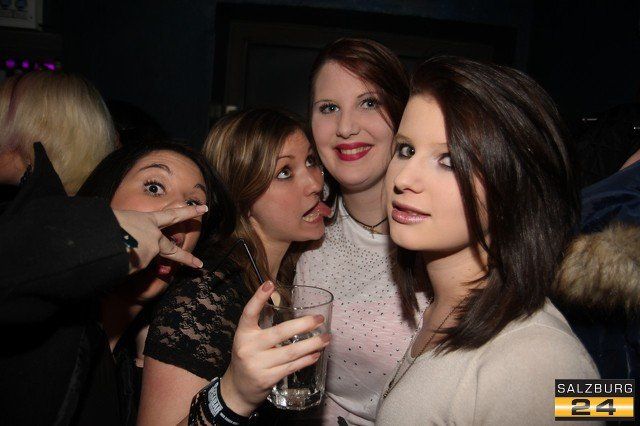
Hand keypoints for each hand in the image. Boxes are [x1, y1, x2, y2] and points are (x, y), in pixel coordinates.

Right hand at [113, 205, 206, 273]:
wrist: (100, 239)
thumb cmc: (104, 223)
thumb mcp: (114, 217)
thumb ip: (124, 224)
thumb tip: (120, 230)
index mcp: (146, 220)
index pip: (172, 215)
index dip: (188, 212)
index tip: (204, 209)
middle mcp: (152, 236)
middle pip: (172, 250)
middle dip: (186, 258)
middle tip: (199, 264)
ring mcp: (149, 251)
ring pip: (141, 259)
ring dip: (130, 259)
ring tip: (114, 252)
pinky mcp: (142, 265)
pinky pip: (130, 266)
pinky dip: (122, 265)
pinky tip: (113, 259)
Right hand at [220, 281, 330, 415]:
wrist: (239, 388)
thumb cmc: (249, 356)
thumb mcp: (249, 338)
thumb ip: (263, 322)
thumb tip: (282, 299)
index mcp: (243, 333)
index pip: (249, 313)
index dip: (258, 298)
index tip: (270, 284)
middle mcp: (249, 348)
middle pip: (279, 333)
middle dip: (303, 325)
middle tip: (319, 319)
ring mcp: (257, 365)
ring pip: (290, 352)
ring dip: (311, 344)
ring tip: (326, 338)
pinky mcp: (267, 379)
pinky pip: (291, 367)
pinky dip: (306, 360)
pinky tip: (316, 354)